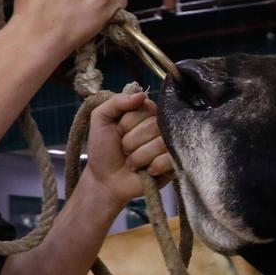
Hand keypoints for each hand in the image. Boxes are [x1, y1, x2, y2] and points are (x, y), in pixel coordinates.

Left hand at [81, 88, 174, 207]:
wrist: (105, 180)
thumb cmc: (104, 149)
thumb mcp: (101, 119)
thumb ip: (117, 102)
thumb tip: (141, 94)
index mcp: (146, 112)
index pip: (146, 107)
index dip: (128, 122)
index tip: (118, 132)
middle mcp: (161, 126)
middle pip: (153, 126)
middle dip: (131, 141)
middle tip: (124, 150)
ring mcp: (169, 145)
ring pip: (160, 144)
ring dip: (138, 156)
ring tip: (131, 163)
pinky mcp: (174, 164)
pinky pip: (170, 159)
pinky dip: (153, 166)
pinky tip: (146, 171)